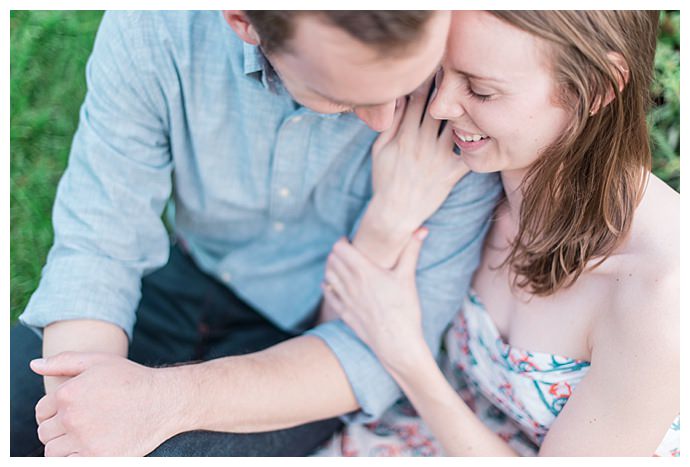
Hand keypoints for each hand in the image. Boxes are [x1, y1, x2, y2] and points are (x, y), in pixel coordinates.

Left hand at [31, 352, 186, 455]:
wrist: (165, 401)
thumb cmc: (132, 379)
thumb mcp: (99, 361)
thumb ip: (64, 361)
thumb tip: (35, 365)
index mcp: (68, 393)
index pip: (41, 411)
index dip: (55, 411)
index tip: (74, 410)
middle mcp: (72, 418)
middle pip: (44, 433)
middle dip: (58, 428)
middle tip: (83, 423)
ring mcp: (84, 440)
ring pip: (53, 451)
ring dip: (65, 446)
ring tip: (87, 435)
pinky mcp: (98, 458)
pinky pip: (70, 463)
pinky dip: (77, 457)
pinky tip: (94, 444)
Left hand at [322, 228, 429, 371]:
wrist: (397, 343)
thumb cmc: (405, 309)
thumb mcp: (408, 277)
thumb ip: (411, 250)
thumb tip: (421, 229)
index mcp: (364, 271)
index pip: (340, 248)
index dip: (343, 241)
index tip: (350, 240)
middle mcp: (350, 284)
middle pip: (331, 259)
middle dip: (337, 252)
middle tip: (347, 251)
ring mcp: (345, 299)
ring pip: (327, 275)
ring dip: (331, 267)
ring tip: (341, 265)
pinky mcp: (344, 313)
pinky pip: (328, 295)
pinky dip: (328, 286)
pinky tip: (332, 284)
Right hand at [369, 79, 469, 233]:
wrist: (394, 212)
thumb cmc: (385, 179)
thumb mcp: (379, 150)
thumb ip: (388, 125)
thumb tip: (395, 100)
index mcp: (404, 135)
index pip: (416, 100)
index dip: (426, 80)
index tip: (435, 65)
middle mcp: (422, 143)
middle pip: (438, 107)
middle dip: (447, 87)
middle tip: (459, 70)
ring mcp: (438, 158)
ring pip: (455, 126)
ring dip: (464, 109)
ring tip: (474, 93)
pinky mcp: (450, 173)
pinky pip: (469, 155)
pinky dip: (479, 143)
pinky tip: (485, 129)